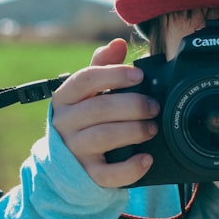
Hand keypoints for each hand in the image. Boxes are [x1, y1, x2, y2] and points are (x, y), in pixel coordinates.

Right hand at [50, 38, 158, 187]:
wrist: (65, 165)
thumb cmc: (82, 121)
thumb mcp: (86, 93)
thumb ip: (100, 67)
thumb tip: (117, 43)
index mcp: (64, 98)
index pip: (86, 79)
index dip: (115, 74)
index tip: (139, 76)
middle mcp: (65, 123)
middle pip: (100, 108)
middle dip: (133, 105)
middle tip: (154, 106)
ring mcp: (74, 150)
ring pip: (105, 137)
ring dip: (134, 130)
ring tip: (152, 128)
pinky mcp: (86, 175)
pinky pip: (108, 173)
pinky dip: (131, 167)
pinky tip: (147, 159)